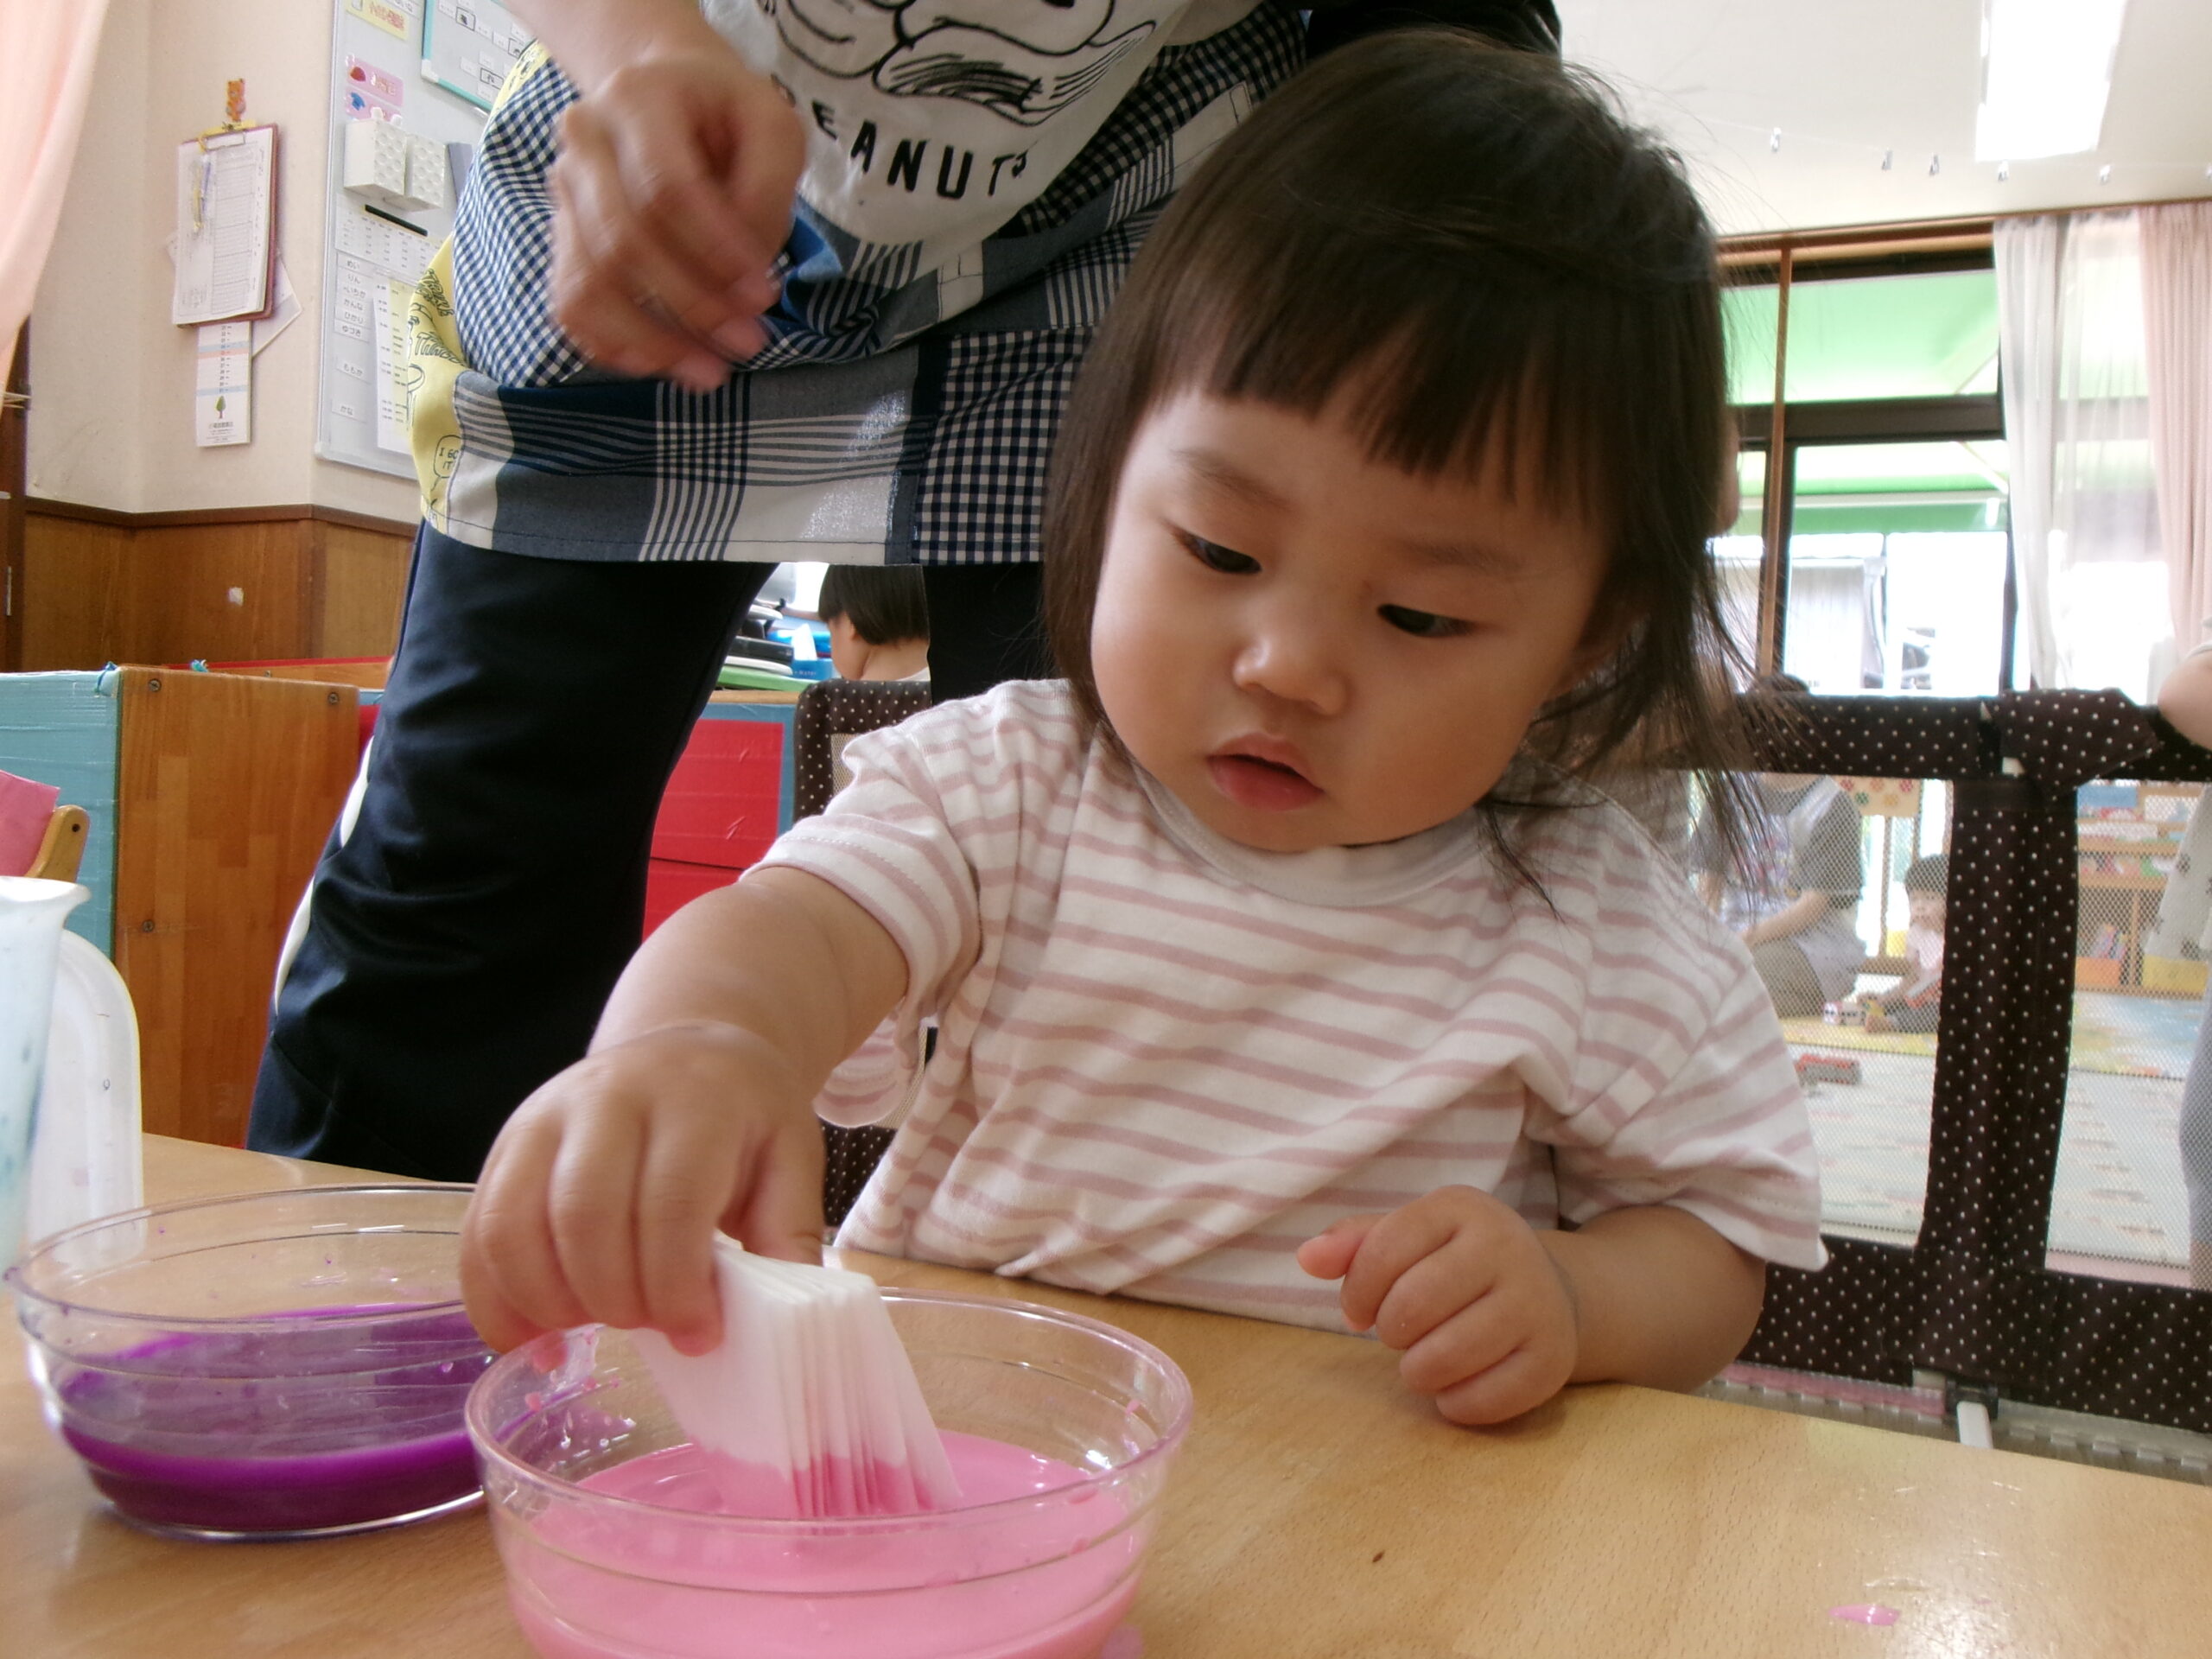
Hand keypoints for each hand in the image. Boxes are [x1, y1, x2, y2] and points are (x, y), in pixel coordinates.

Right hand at [461, 1021, 824, 1355]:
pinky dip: (495, 1300)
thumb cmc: (743, 1116)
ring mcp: (543, 1119)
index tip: (697, 1334)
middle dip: (613, 1298)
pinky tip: (534, 1337)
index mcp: (691, 1102)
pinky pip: (478, 1233)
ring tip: (592, 1328)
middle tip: (647, 1327)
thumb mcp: (790, 1157)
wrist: (689, 1050)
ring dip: (547, 1303)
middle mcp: (606, 1099)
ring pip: (513, 1226)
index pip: (670, 1203)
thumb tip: (779, 1324)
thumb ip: (786, 1233)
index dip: (677, 1285)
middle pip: (583, 1216)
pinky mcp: (504, 1147)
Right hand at [547, 39, 804, 390]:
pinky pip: (570, 302)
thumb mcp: (773, 128)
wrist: (663, 89)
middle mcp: (584, 142)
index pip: (665, 189)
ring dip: (652, 340)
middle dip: (691, 305)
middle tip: (750, 342)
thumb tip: (747, 272)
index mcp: (636, 99)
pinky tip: (661, 363)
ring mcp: (564, 191)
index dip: (715, 253)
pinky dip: (613, 343)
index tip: (763, 294)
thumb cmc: (726, 113)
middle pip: (622, 242)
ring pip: (589, 281)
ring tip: (711, 372)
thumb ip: (768, 190)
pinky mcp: (563, 235)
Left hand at [1296, 1186, 1578, 1423]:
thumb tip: (1307, 1258)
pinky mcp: (1553, 1360)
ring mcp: (1537, 1304)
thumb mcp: (1410, 1237)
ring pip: (1446, 1356)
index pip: (1385, 1250)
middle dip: (1390, 1331)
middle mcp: (1507, 1247)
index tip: (1359, 1311)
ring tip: (1422, 1362)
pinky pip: (1484, 1399)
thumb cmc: (1456, 1263)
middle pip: (1413, 1305)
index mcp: (1462, 1208)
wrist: (1548, 1291)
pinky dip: (1454, 1404)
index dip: (1357, 1291)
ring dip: (1417, 1372)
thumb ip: (1355, 1243)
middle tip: (1398, 1336)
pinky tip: (1454, 1387)